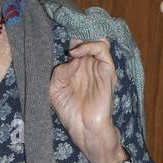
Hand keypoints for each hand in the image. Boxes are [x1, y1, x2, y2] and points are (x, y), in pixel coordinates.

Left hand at [49, 37, 121, 162]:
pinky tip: (76, 54)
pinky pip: (102, 49)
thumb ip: (59, 72)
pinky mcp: (107, 71)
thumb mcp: (55, 90)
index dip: (68, 39)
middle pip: (87, 39)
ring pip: (96, 40)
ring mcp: (98, 67)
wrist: (84, 128)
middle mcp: (88, 66)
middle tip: (67, 41)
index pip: (75, 45)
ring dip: (84, 40)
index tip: (58, 38)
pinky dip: (90, 46)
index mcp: (76, 69)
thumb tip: (72, 58)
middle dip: (77, 35)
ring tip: (73, 50)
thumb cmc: (69, 112)